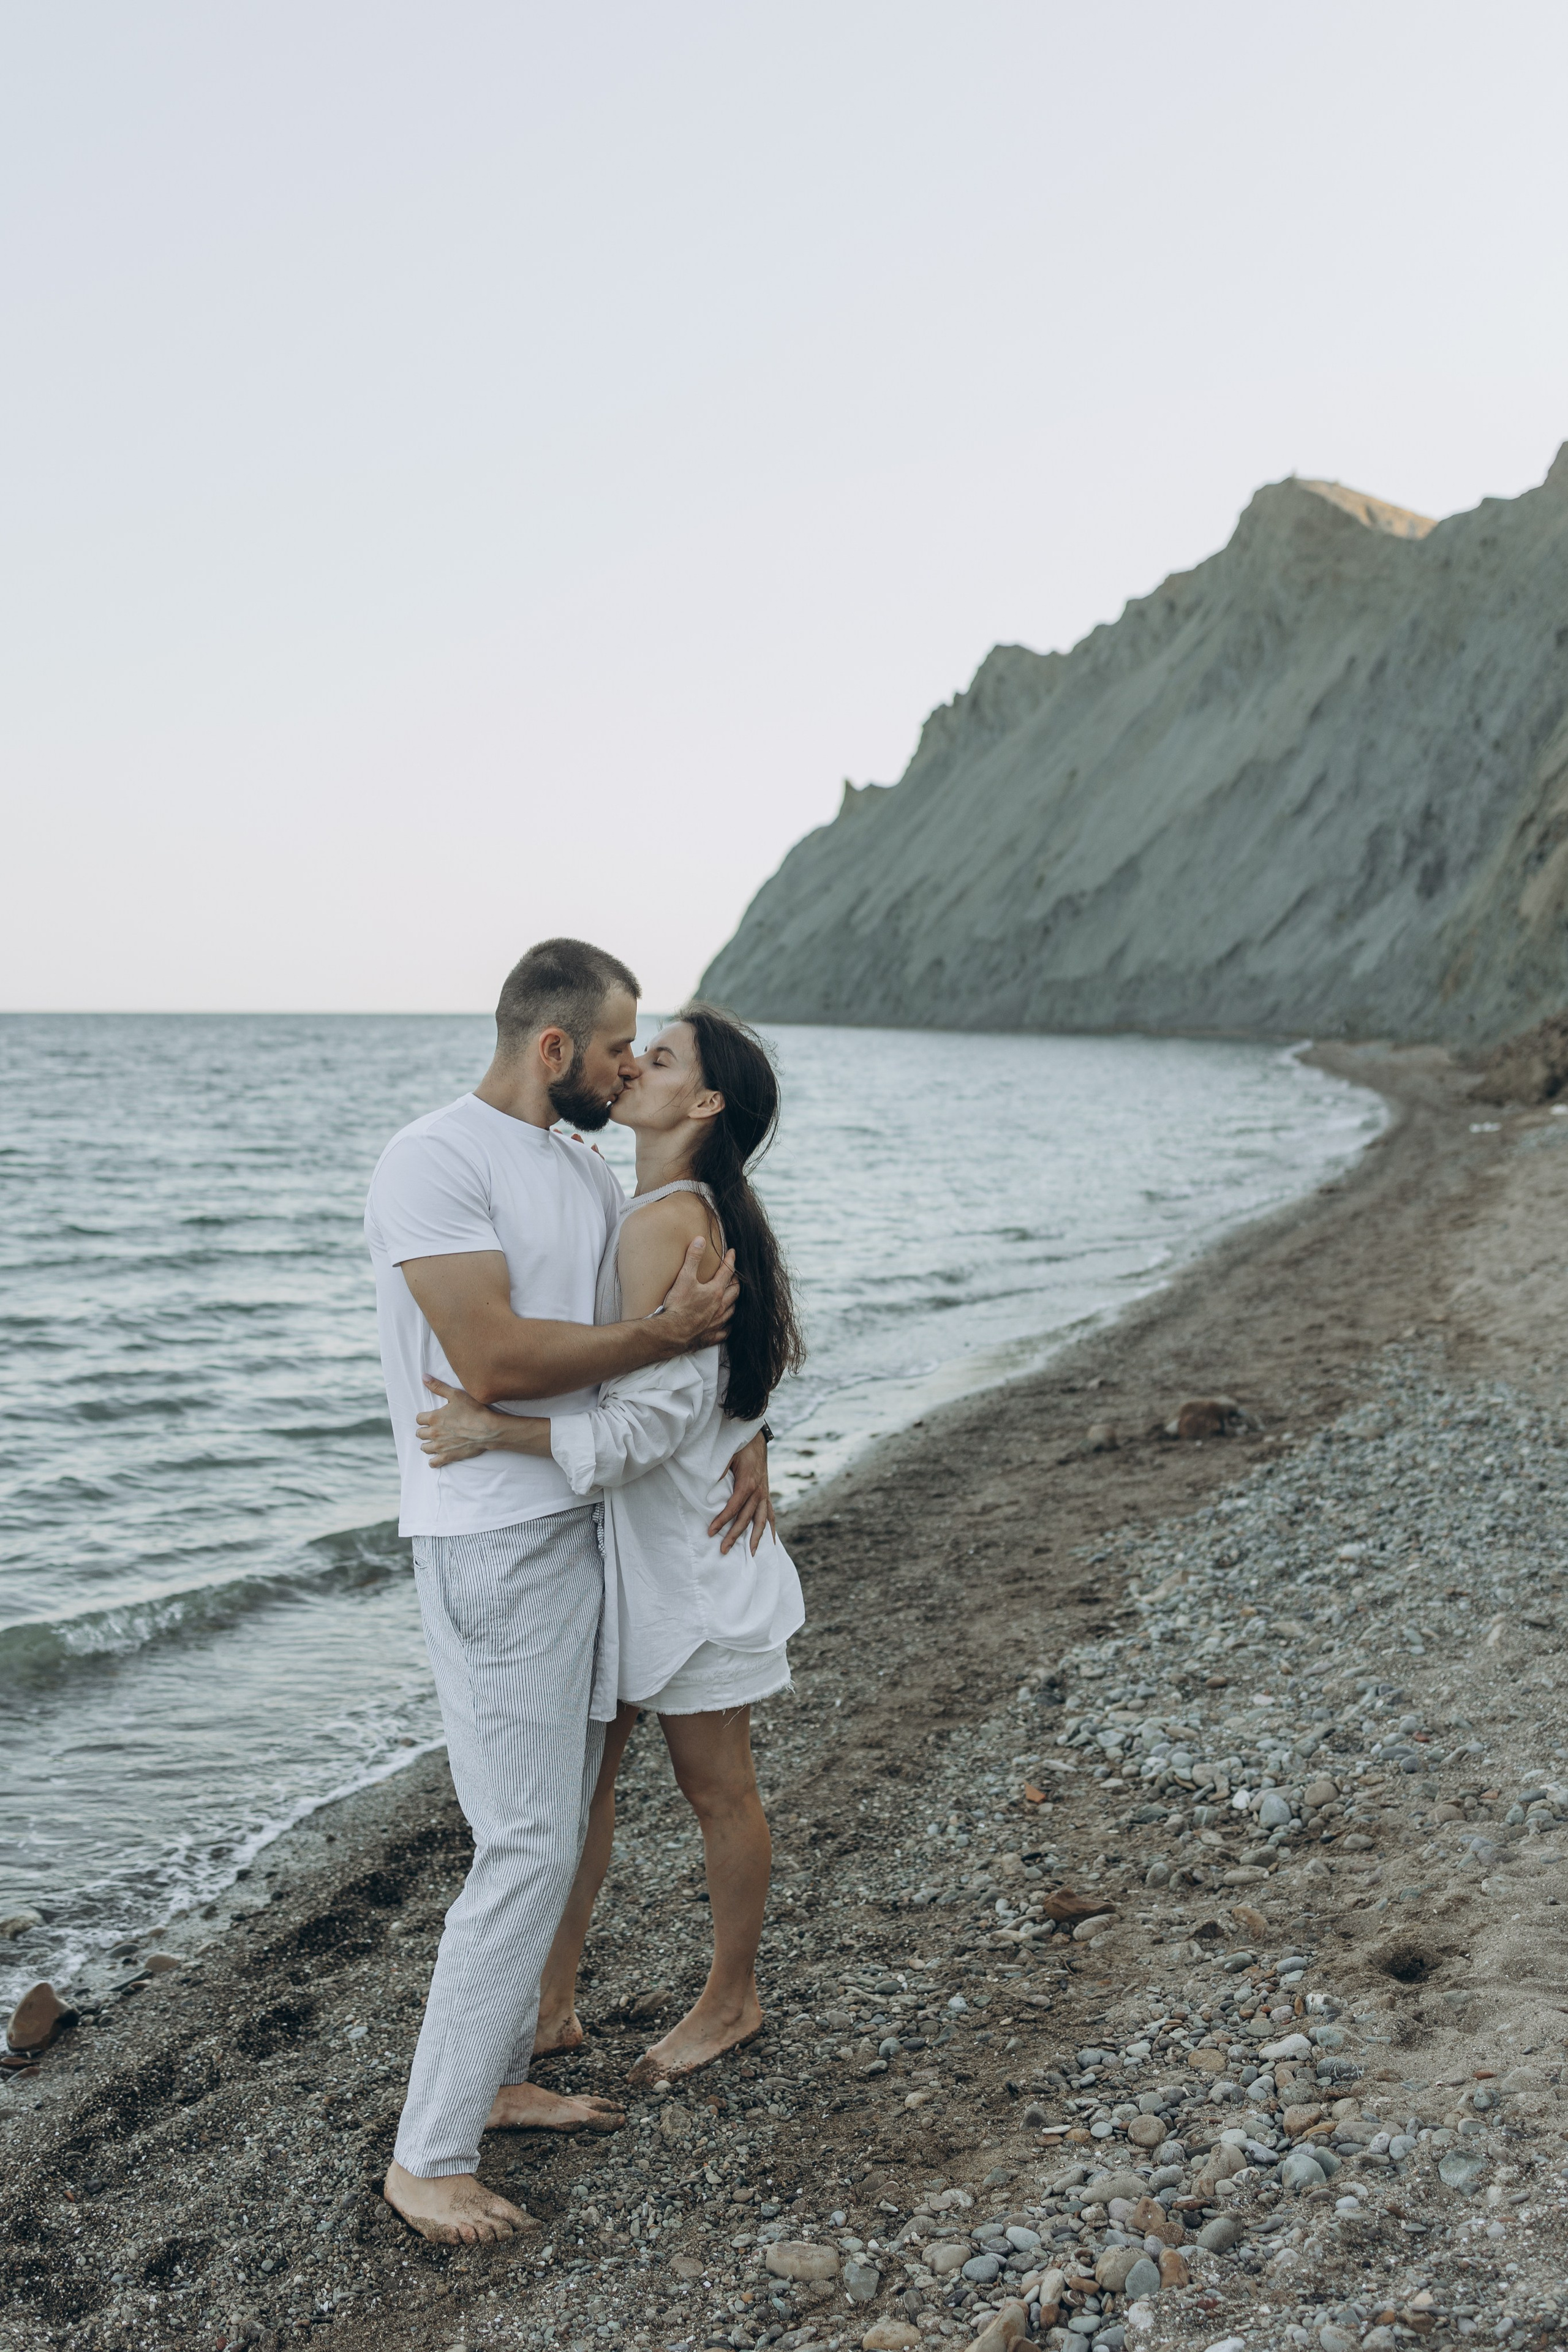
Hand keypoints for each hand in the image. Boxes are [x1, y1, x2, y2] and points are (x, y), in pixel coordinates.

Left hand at [417, 1375, 505, 1466]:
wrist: (488, 1430)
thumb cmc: (473, 1411)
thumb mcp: (456, 1394)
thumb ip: (438, 1386)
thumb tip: (423, 1377)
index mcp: (434, 1418)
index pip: (418, 1419)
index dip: (424, 1418)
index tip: (430, 1417)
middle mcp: (434, 1433)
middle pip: (419, 1434)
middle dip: (424, 1431)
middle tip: (433, 1429)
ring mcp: (440, 1446)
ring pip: (424, 1448)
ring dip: (427, 1444)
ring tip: (434, 1441)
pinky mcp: (448, 1456)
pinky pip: (433, 1463)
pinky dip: (433, 1461)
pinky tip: (437, 1457)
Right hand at [657, 1236, 737, 1352]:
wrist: (672, 1332)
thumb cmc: (678, 1306)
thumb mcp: (684, 1278)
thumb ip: (693, 1258)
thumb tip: (700, 1241)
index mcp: (715, 1291)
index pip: (727, 1272)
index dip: (730, 1261)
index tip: (733, 1253)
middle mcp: (720, 1306)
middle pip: (734, 1291)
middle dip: (736, 1281)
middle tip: (735, 1276)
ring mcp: (717, 1322)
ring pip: (732, 1310)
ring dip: (734, 1302)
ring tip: (733, 1297)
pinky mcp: (711, 1335)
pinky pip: (724, 1331)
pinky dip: (727, 1327)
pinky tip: (727, 1325)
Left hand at [710, 1429, 774, 1555]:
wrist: (755, 1437)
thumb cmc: (739, 1447)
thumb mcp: (726, 1456)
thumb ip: (719, 1472)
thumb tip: (708, 1490)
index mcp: (748, 1483)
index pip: (734, 1507)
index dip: (722, 1520)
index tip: (711, 1531)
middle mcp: (759, 1491)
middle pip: (746, 1519)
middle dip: (735, 1536)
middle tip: (723, 1550)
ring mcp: (764, 1494)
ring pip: (761, 1521)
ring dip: (755, 1538)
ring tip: (751, 1555)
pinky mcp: (766, 1494)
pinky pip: (770, 1514)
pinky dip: (771, 1528)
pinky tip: (771, 1541)